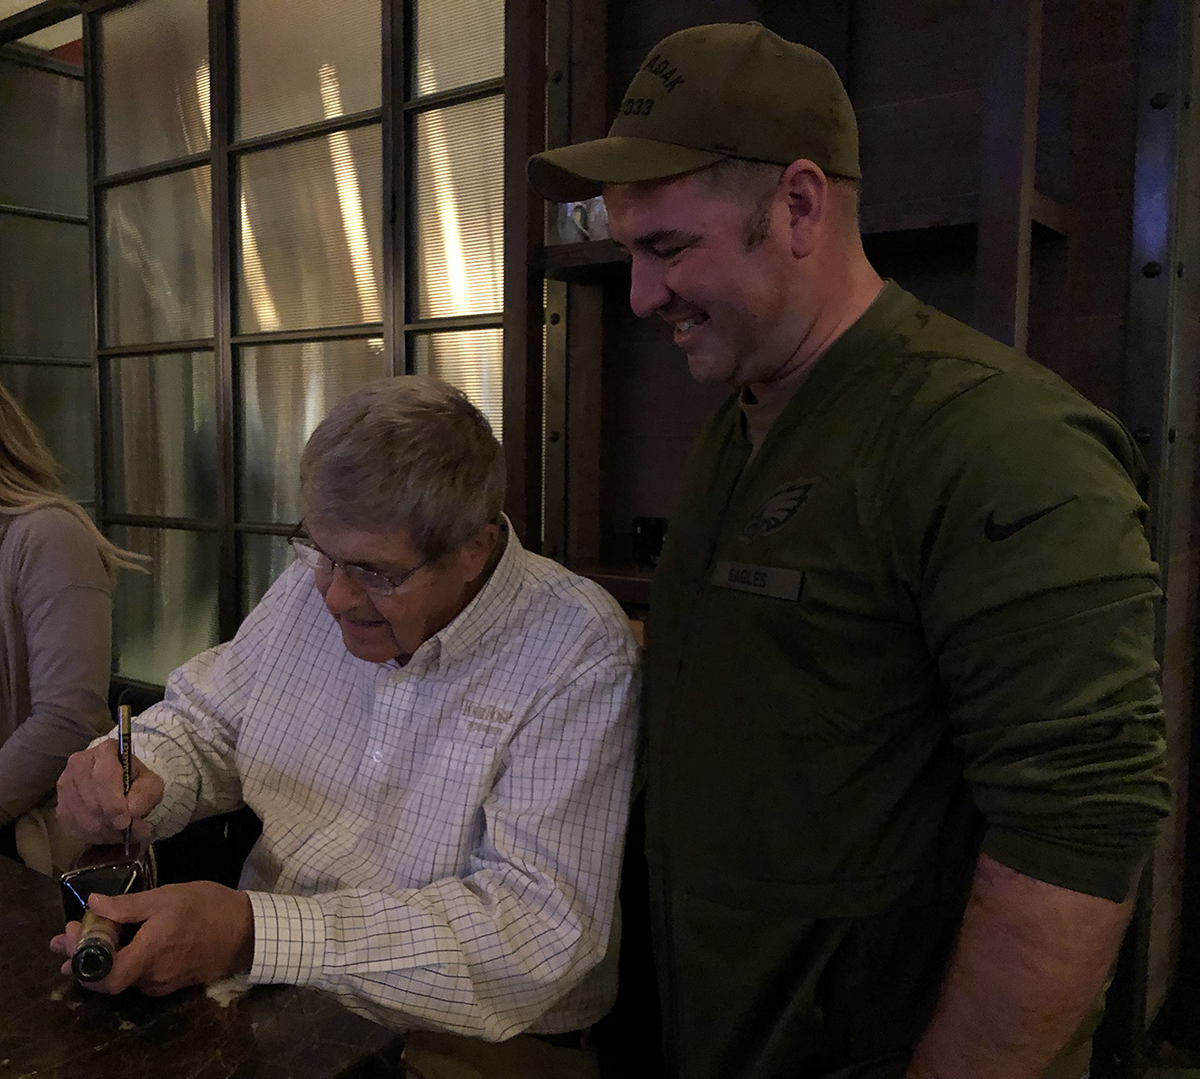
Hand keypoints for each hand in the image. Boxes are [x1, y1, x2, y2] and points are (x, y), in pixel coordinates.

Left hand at [49, 881, 254, 994]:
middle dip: (82, 955)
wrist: (247, 930)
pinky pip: (139, 975)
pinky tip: (123, 942)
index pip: (104, 978)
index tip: (70, 937)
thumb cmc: (208, 907)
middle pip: (107, 978)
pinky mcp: (171, 982)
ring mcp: (162, 983)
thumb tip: (93, 904)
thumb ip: (128, 905)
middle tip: (68, 933)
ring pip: (123, 976)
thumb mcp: (168, 896)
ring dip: (102, 956)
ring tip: (91, 933)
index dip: (80, 964)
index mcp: (150, 953)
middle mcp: (153, 976)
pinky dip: (124, 960)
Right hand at [56, 740, 164, 844]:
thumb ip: (146, 796)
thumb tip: (131, 812)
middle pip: (90, 799)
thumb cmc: (136, 781)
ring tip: (118, 834)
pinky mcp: (59, 803)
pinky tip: (104, 834)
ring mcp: (65, 783)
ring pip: (79, 814)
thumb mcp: (151, 784)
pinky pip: (69, 824)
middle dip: (109, 821)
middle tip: (125, 831)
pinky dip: (88, 834)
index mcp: (106, 751)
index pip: (104, 778)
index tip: (125, 822)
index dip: (113, 804)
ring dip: (100, 830)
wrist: (120, 784)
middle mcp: (79, 763)